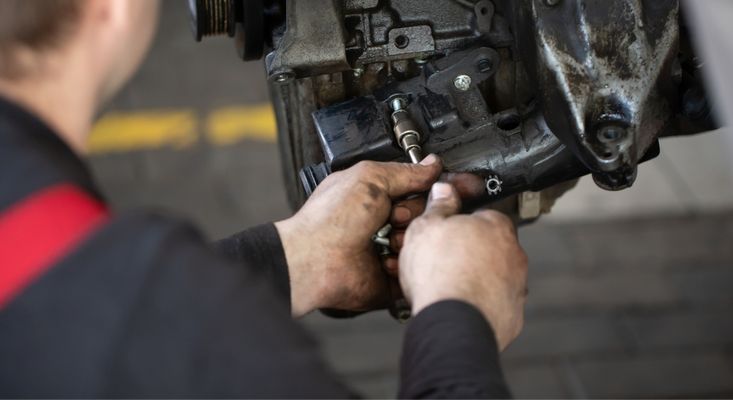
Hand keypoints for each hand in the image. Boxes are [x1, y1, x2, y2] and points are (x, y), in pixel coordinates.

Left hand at [275, 155, 442, 316]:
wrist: (317, 260)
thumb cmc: (330, 219)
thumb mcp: (370, 178)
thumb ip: (405, 171)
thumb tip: (432, 165)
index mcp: (375, 196)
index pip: (417, 188)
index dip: (425, 189)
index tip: (426, 188)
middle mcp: (382, 222)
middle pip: (424, 215)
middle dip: (413, 214)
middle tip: (393, 215)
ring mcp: (387, 249)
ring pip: (423, 242)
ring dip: (408, 239)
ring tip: (388, 239)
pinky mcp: (391, 276)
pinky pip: (415, 269)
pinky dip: (405, 263)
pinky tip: (386, 259)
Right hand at [399, 182, 527, 349]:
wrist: (452, 322)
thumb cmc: (440, 273)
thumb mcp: (426, 227)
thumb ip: (439, 206)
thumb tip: (444, 190)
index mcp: (495, 226)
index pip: (482, 216)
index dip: (461, 224)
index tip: (446, 232)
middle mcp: (513, 254)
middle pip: (490, 247)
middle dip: (469, 252)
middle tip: (442, 261)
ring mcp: (516, 286)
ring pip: (494, 277)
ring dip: (475, 279)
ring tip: (446, 287)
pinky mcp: (511, 315)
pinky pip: (494, 304)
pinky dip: (479, 305)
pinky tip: (458, 306)